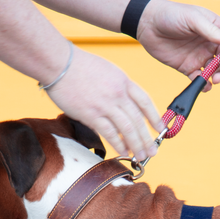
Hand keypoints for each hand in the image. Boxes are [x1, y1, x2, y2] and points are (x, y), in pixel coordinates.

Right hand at [44, 47, 164, 158]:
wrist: (59, 62)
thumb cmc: (79, 66)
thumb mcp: (107, 70)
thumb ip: (118, 87)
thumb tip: (124, 104)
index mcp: (123, 81)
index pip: (145, 102)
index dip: (155, 117)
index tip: (161, 130)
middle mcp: (118, 93)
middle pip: (138, 119)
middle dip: (147, 138)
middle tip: (153, 152)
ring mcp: (105, 105)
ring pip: (127, 129)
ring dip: (136, 145)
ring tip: (141, 156)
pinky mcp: (91, 114)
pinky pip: (109, 133)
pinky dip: (118, 144)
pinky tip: (123, 152)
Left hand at [136, 0, 219, 90]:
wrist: (147, 24)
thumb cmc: (171, 15)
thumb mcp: (193, 19)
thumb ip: (211, 31)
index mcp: (215, 28)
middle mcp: (209, 43)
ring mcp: (199, 57)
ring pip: (215, 70)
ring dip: (219, 76)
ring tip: (215, 78)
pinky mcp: (187, 67)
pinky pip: (199, 79)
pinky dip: (204, 84)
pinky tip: (205, 86)